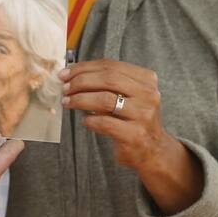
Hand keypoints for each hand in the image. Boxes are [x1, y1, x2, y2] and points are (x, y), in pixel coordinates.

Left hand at [61, 60, 201, 213]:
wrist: (153, 151)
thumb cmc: (134, 119)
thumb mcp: (129, 96)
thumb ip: (108, 83)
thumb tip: (73, 74)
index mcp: (146, 79)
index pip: (111, 65)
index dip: (85, 67)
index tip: (66, 72)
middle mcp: (148, 94)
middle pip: (108, 78)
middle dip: (81, 81)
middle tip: (64, 87)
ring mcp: (143, 115)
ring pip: (105, 100)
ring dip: (80, 99)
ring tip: (67, 102)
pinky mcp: (135, 135)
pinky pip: (105, 123)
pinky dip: (90, 120)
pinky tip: (84, 121)